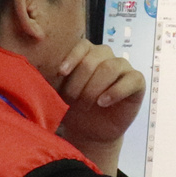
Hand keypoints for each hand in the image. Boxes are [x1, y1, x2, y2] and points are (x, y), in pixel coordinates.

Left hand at [53, 39, 144, 174]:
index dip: (72, 57)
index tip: (61, 73)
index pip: (83, 45)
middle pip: (96, 57)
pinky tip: (103, 102)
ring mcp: (124, 69)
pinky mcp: (137, 83)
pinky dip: (115, 91)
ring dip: (95, 86)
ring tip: (88, 103)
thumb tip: (38, 67)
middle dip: (81, 80)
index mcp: (89, 55)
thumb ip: (54, 78)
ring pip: (111, 67)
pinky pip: (131, 79)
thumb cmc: (74, 108)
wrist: (91, 132)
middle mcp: (107, 57)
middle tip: (73, 99)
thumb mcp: (60, 92)